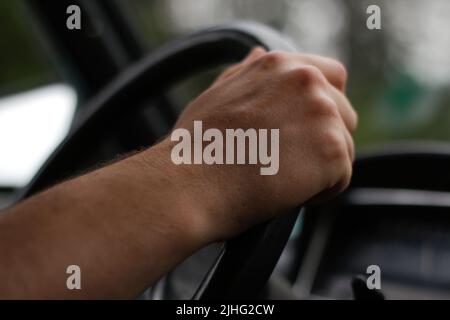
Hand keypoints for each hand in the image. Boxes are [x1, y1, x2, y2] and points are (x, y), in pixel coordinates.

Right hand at [146, 47, 357, 240]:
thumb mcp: (215, 96)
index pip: (332, 77)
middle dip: (323, 139)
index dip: (327, 105)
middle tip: (289, 161)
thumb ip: (246, 74)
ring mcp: (323, 114)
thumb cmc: (197, 148)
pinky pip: (341, 176)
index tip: (310, 129)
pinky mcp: (332, 150)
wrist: (193, 184)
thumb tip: (259, 55)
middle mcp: (306, 81)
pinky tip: (287, 191)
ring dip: (320, 167)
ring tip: (282, 178)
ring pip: (343, 148)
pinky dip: (320, 191)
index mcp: (280, 66)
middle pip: (343, 115)